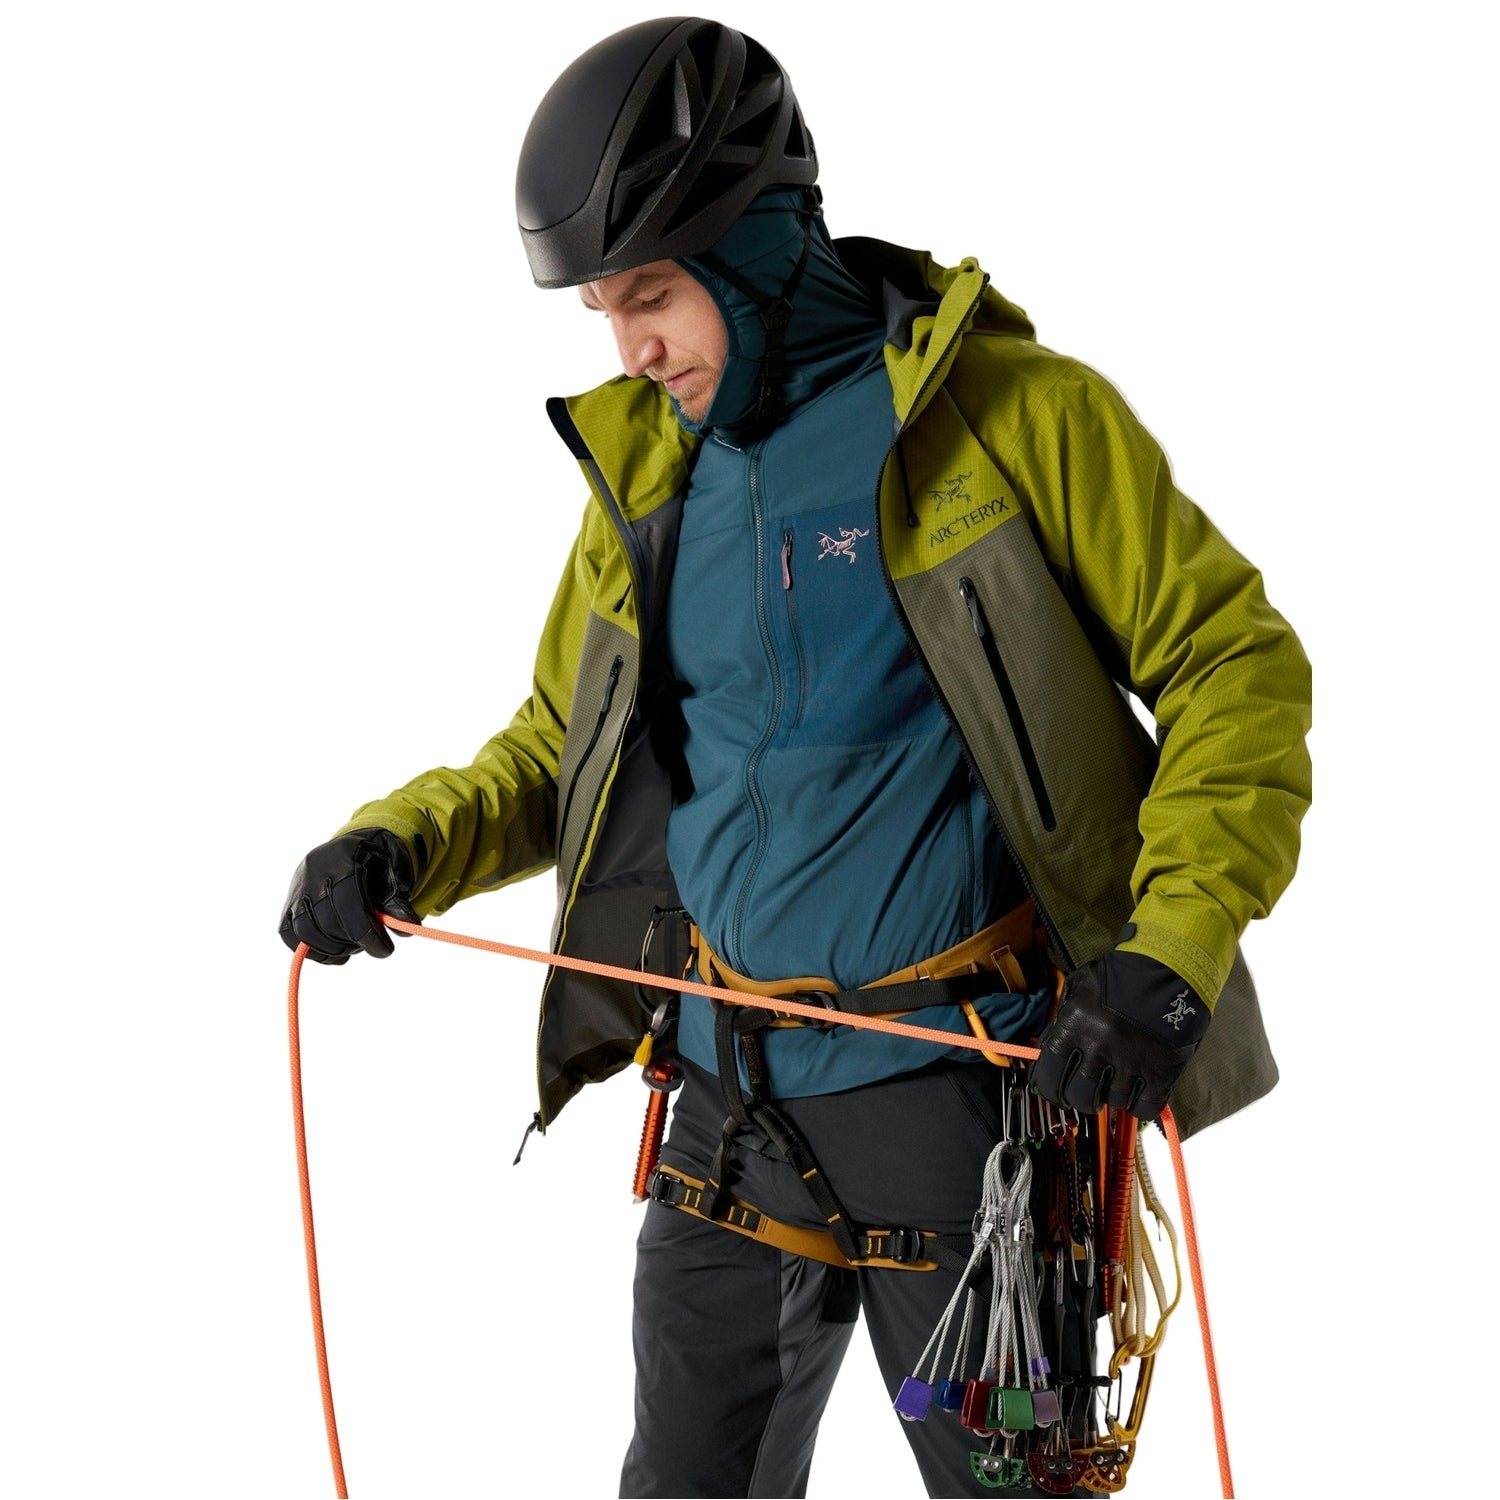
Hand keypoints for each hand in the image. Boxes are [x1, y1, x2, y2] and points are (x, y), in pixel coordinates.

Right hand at [279, 828, 419, 963]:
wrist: (354, 846)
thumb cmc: (378, 859)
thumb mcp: (396, 870)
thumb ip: (398, 899)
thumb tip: (407, 928)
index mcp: (344, 858)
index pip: (349, 902)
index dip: (367, 932)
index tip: (385, 950)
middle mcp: (313, 872)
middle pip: (327, 921)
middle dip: (353, 942)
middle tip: (371, 943)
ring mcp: (297, 888)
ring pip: (305, 932)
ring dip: (334, 948)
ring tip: (355, 943)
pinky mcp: (288, 903)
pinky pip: (289, 935)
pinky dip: (313, 950)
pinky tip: (336, 950)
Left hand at [1032, 950, 1209, 1118]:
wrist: (1168, 970)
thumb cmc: (1120, 977)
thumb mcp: (1078, 987)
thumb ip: (1062, 1019)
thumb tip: (1047, 1048)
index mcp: (1074, 1026)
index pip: (1048, 1075)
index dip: (1048, 1088)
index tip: (1054, 1090)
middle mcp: (1099, 1047)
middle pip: (1079, 1096)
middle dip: (1078, 1099)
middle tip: (1084, 1093)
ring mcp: (1130, 1062)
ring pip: (1111, 1102)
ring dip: (1110, 1096)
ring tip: (1114, 1082)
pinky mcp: (1160, 1071)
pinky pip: (1144, 1107)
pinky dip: (1138, 1105)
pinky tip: (1135, 1092)